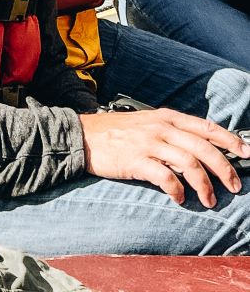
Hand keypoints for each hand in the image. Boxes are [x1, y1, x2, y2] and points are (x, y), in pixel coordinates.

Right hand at [79, 108, 249, 206]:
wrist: (84, 135)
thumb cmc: (116, 131)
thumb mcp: (147, 122)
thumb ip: (171, 132)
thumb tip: (198, 150)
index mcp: (166, 117)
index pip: (205, 126)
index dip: (229, 140)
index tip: (246, 153)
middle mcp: (160, 127)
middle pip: (203, 147)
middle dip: (225, 168)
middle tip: (235, 186)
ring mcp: (148, 143)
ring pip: (189, 164)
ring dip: (205, 185)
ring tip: (209, 200)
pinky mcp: (136, 160)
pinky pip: (166, 177)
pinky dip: (177, 190)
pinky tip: (179, 198)